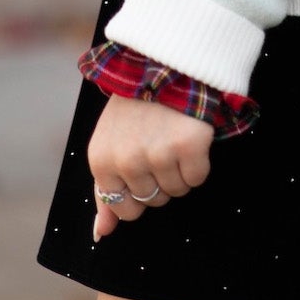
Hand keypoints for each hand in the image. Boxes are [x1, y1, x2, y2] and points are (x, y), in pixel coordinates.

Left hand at [88, 93, 213, 240]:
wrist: (164, 65)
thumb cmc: (134, 109)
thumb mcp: (108, 146)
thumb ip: (104, 191)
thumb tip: (102, 234)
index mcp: (101, 162)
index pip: (124, 210)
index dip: (137, 193)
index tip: (141, 165)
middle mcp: (127, 161)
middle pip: (154, 201)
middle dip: (159, 179)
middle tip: (157, 144)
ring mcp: (159, 153)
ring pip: (177, 191)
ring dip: (180, 170)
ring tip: (172, 137)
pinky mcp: (188, 145)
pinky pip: (198, 178)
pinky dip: (198, 162)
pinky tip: (188, 137)